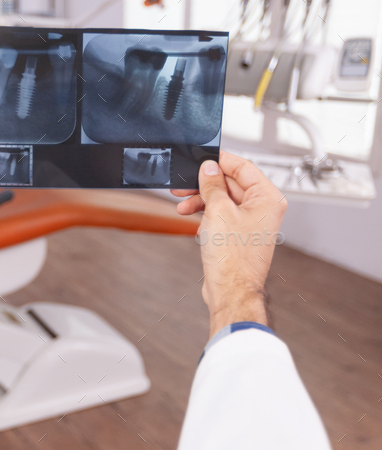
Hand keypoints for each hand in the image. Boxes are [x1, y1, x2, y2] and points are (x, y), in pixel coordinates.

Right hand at [171, 152, 286, 338]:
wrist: (231, 291)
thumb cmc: (233, 259)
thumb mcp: (218, 210)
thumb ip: (212, 184)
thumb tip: (209, 168)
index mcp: (267, 198)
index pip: (243, 166)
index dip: (220, 161)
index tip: (201, 159)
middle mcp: (263, 208)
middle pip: (231, 183)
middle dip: (205, 183)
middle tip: (184, 183)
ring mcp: (251, 222)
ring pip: (224, 199)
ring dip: (202, 199)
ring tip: (182, 203)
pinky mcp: (239, 234)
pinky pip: (222, 214)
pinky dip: (206, 212)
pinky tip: (190, 215)